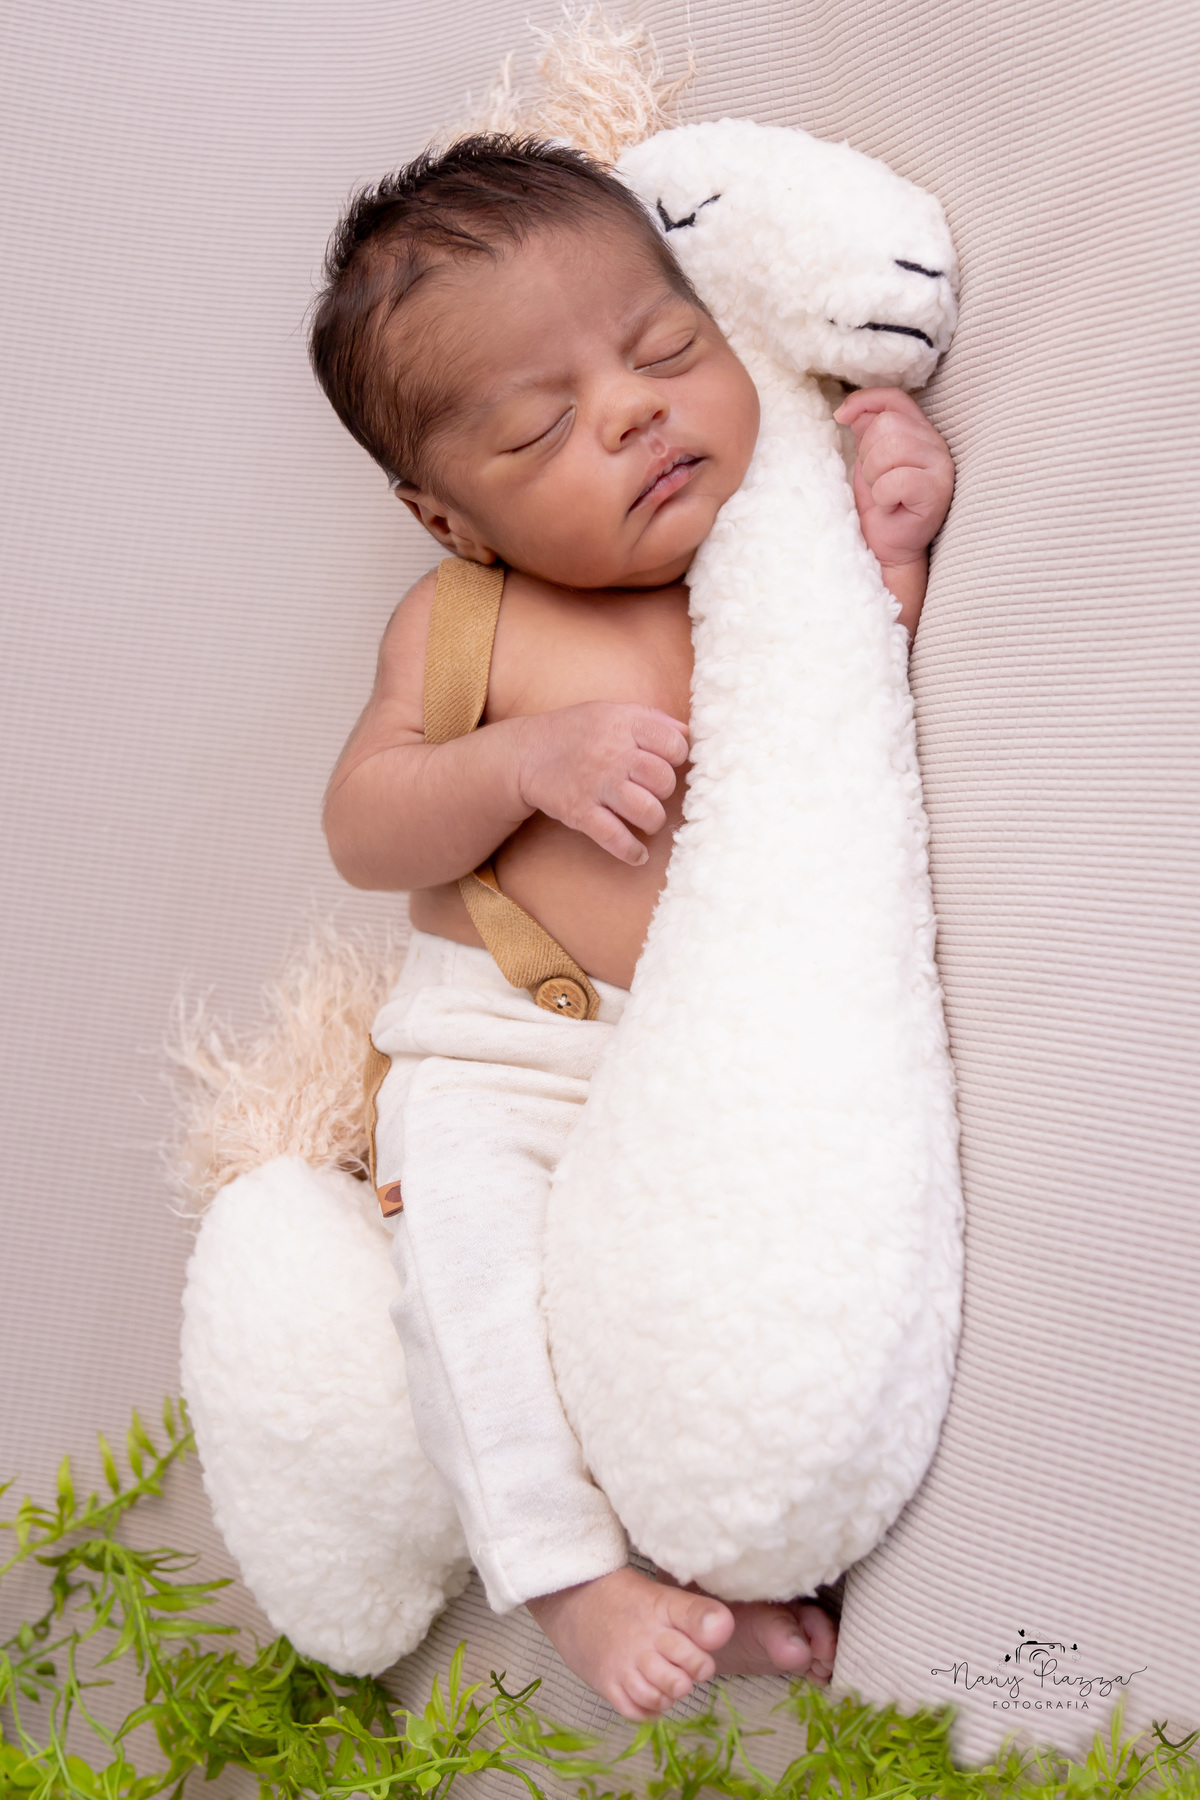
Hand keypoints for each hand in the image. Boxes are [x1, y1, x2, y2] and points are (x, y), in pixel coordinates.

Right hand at [515, 703, 688, 865]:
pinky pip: (616, 838)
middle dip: (665, 791)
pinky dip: (632, 851)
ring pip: (647, 811)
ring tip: (647, 821)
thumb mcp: (610, 711)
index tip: (668, 764)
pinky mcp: (581, 812)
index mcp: (624, 725)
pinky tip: (638, 854)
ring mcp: (597, 785)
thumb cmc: (574, 732)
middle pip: (664, 780)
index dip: (677, 757)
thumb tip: (686, 733)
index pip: (674, 744)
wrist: (525, 753)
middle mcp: (614, 754)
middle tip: (652, 793)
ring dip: (653, 821)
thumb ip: (649, 718)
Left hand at [834, 388, 953, 569]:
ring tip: (883, 494)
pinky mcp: (937, 490)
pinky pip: (896, 479)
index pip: (894, 398)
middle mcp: (935, 443)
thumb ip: (867, 431)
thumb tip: (853, 409)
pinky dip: (883, 495)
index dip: (865, 400)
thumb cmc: (881, 505)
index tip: (840, 417)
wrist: (888, 547)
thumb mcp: (867, 461)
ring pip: (891, 448)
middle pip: (887, 424)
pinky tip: (891, 506)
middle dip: (868, 456)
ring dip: (874, 476)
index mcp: (920, 431)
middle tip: (876, 482)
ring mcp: (941, 466)